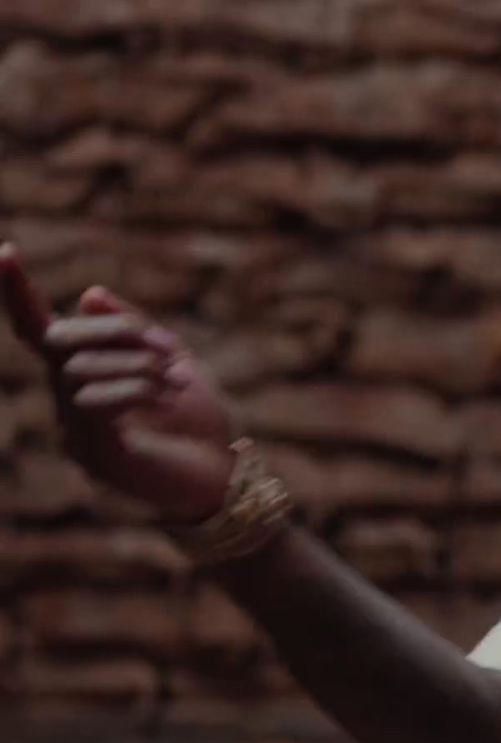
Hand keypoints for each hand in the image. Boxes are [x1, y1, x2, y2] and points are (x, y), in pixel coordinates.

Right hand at [1, 243, 236, 521]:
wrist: (224, 477)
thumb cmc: (199, 424)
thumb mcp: (174, 363)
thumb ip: (134, 331)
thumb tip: (89, 291)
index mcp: (84, 377)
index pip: (39, 330)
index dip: (18, 293)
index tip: (7, 250)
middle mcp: (69, 403)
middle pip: (59, 340)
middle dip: (112, 329)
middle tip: (162, 345)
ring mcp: (76, 431)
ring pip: (77, 369)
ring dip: (135, 362)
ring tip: (175, 379)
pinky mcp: (94, 454)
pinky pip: (93, 402)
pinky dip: (134, 387)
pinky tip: (168, 396)